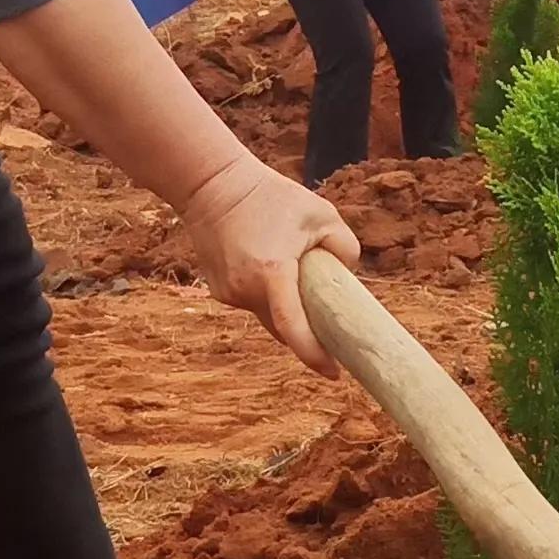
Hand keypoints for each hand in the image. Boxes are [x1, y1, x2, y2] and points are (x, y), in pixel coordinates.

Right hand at [177, 163, 361, 368]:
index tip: (334, 373)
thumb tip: (347, 279)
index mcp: (272, 272)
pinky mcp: (219, 291)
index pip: (294, 328)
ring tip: (293, 272)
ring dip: (286, 307)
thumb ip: (345, 249)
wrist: (211, 184)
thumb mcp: (322, 214)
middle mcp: (245, 290)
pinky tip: (268, 264)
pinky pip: (252, 303)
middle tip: (331, 327)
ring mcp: (228, 293)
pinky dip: (267, 295)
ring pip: (268, 316)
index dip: (314, 356)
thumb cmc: (270, 196)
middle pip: (284, 327)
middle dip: (307, 330)